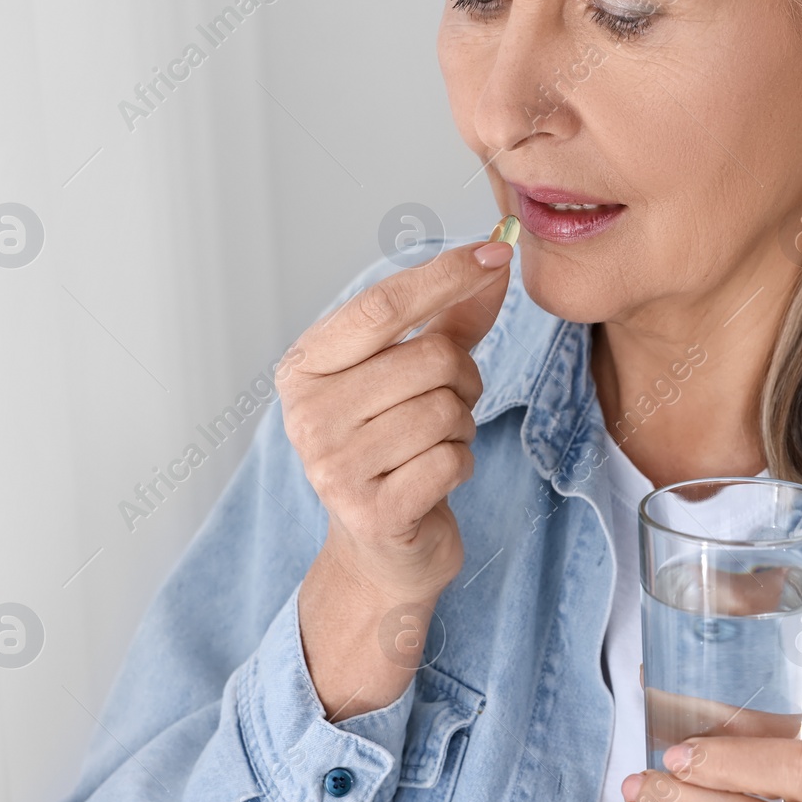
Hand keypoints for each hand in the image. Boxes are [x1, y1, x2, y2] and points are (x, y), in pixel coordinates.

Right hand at [279, 236, 512, 719]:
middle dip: (463, 379)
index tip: (496, 251)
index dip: (445, 275)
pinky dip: (460, 465)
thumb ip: (448, 317)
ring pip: (447, 409)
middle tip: (451, 405)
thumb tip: (493, 257)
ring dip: (462, 426)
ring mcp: (334, 466)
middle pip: (430, 358)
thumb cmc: (395, 449)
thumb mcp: (412, 376)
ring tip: (436, 444)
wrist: (381, 551)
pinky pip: (452, 460)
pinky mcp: (372, 511)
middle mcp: (307, 414)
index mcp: (305, 367)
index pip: (383, 305)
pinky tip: (435, 480)